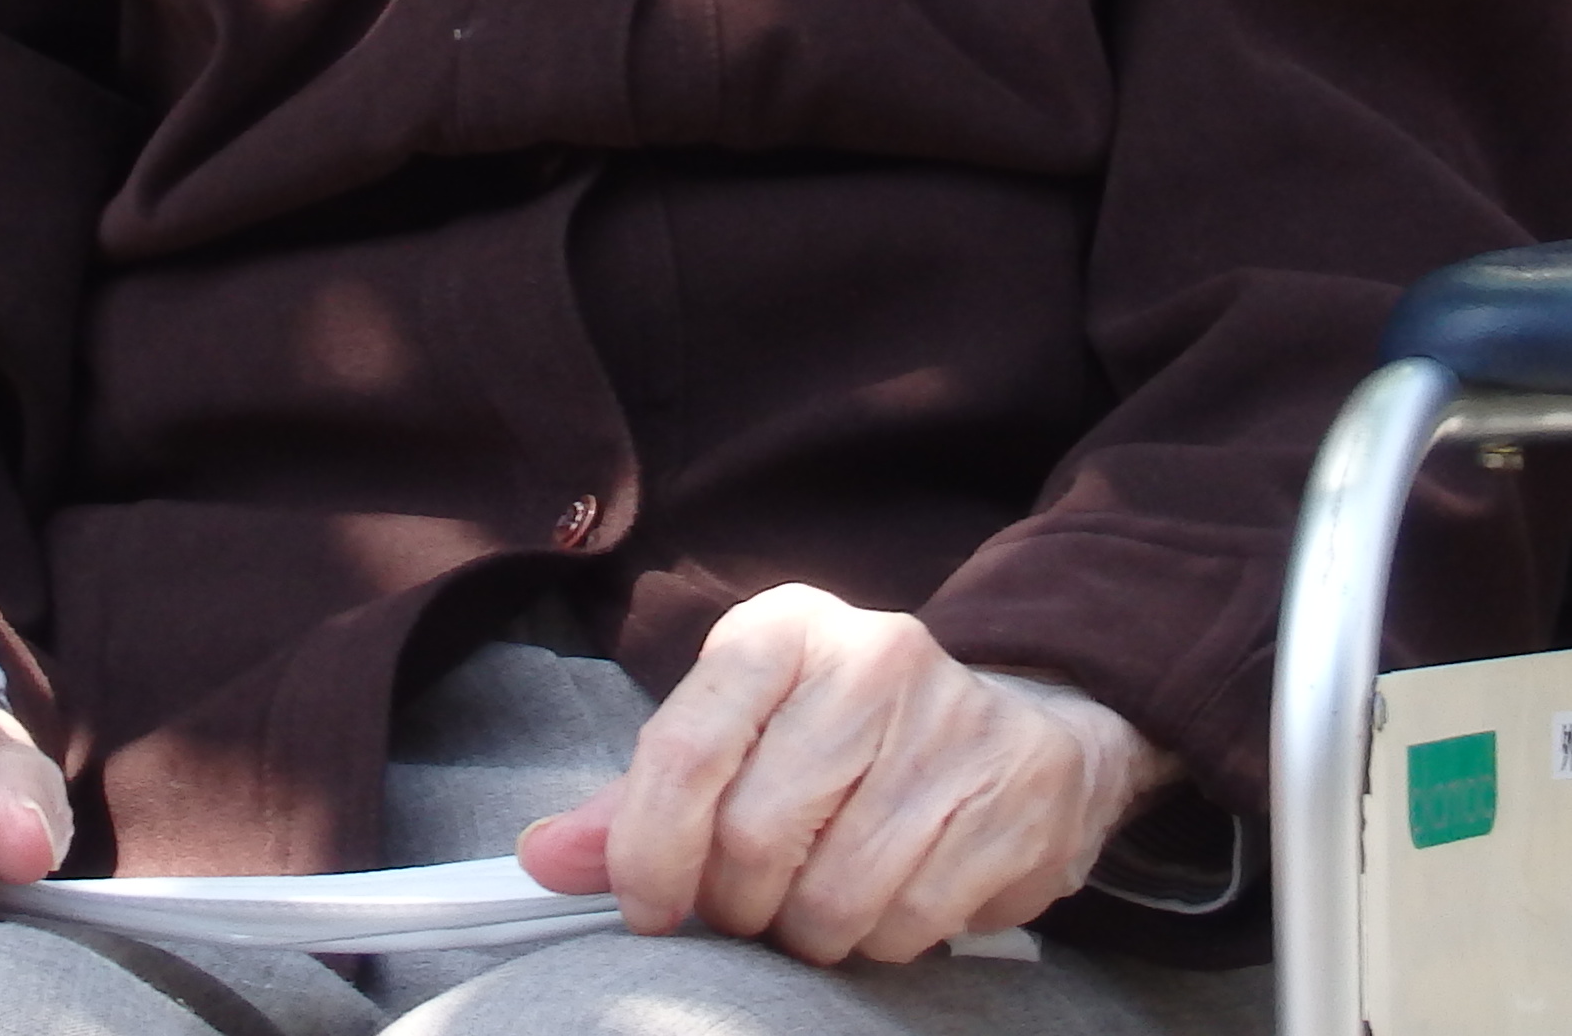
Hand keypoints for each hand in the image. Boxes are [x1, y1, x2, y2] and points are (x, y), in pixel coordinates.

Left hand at [513, 585, 1171, 965]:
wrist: (1026, 726)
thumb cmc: (851, 738)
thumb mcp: (744, 733)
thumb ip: (642, 797)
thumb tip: (545, 858)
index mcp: (782, 629)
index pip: (684, 750)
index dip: (648, 851)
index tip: (647, 906)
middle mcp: (871, 658)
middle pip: (753, 838)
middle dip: (734, 905)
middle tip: (747, 908)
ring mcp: (952, 723)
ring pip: (832, 897)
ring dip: (805, 935)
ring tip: (815, 905)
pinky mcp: (1014, 793)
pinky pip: (908, 921)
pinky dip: (879, 942)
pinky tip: (886, 902)